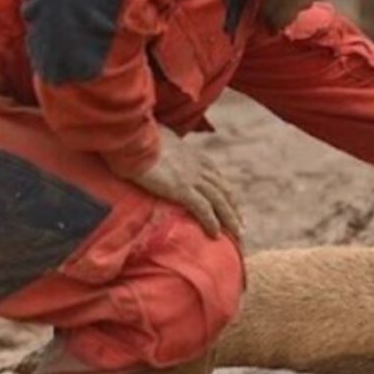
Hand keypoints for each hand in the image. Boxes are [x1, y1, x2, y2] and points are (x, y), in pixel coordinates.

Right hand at [118, 127, 242, 238]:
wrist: (132, 139)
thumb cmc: (139, 139)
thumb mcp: (160, 139)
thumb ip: (167, 145)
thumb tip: (161, 145)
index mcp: (194, 156)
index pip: (216, 177)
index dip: (225, 193)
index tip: (231, 205)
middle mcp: (198, 167)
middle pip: (223, 191)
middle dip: (233, 209)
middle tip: (241, 226)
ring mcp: (192, 177)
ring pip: (219, 201)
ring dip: (229, 219)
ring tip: (237, 235)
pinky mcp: (181, 188)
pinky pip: (202, 208)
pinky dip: (211, 221)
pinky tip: (216, 234)